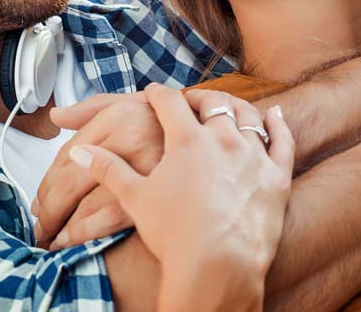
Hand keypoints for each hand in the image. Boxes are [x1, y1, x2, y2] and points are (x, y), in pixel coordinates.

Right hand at [71, 83, 293, 310]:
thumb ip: (107, 169)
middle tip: (191, 101)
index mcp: (187, 140)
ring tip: (229, 107)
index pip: (170, 102)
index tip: (153, 93)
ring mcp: (254, 156)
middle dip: (199, 98)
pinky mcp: (277, 177)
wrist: (218, 268)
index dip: (158, 95)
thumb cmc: (174, 235)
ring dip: (237, 107)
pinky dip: (279, 125)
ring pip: (249, 117)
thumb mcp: (134, 198)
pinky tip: (275, 115)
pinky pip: (282, 141)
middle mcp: (223, 139)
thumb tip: (78, 152)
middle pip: (213, 103)